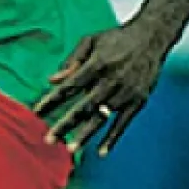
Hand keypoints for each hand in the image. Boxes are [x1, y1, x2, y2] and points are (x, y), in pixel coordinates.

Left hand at [35, 20, 169, 155]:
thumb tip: (52, 80)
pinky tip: (101, 152)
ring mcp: (125, 93)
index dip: (52, 100)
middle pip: (83, 107)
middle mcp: (110, 80)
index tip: (36, 113)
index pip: (69, 86)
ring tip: (70, 148)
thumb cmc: (117, 39)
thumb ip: (71, 61)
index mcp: (96, 65)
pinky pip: (123, 123)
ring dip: (85, 135)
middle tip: (48, 139)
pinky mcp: (138, 101)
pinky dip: (113, 138)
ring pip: (102, 118)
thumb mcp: (91, 41)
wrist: (152, 37)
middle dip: (65, 124)